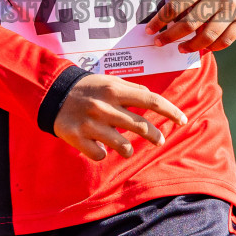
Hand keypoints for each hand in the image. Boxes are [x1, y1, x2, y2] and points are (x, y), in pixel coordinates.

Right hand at [53, 75, 187, 160]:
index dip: (171, 112)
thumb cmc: (87, 87)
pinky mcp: (77, 138)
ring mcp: (90, 124)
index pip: (151, 101)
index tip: (183, 120)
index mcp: (115, 90)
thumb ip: (131, 89)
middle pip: (140, 126)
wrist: (52, 92)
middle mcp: (104, 107)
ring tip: (125, 148)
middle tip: (159, 140)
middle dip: (155, 136)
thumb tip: (152, 98)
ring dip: (128, 150)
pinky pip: (99, 155)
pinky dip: (102, 153)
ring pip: (122, 146)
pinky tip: (98, 147)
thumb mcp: (109, 81)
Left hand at [146, 0, 235, 53]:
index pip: (176, 6)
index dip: (160, 21)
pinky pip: (225, 40)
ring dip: (191, 46)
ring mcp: (231, 9)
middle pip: (190, 23)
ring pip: (208, 36)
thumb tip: (164, 21)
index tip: (150, 31)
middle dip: (171, 36)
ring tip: (181, 48)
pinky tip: (202, 47)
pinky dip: (212, 48)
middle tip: (160, 42)